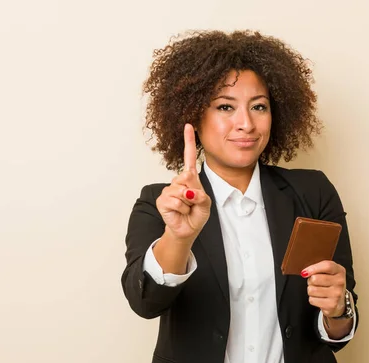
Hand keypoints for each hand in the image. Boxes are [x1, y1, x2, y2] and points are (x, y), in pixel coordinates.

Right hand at [156, 123, 210, 240]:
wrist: (188, 229)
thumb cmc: (196, 214)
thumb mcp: (206, 204)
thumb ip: (200, 196)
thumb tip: (187, 191)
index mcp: (189, 178)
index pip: (188, 157)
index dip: (189, 141)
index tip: (189, 126)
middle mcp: (178, 181)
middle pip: (188, 177)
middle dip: (195, 193)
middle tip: (193, 203)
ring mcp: (168, 189)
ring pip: (182, 191)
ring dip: (189, 204)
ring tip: (187, 208)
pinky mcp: (162, 200)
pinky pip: (175, 201)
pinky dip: (182, 209)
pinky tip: (180, 212)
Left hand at [302, 261, 346, 317]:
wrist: (340, 302)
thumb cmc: (331, 284)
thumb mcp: (329, 272)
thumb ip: (318, 268)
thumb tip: (304, 273)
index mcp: (340, 271)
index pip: (327, 266)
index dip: (313, 268)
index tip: (304, 272)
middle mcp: (340, 282)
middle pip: (315, 278)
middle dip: (311, 281)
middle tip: (316, 283)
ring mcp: (336, 294)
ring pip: (312, 290)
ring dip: (311, 290)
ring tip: (318, 291)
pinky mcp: (331, 305)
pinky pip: (312, 300)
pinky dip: (313, 299)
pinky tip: (320, 298)